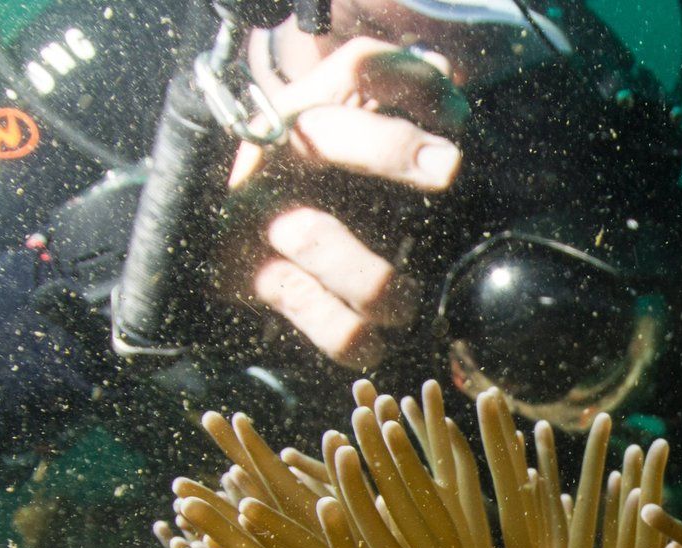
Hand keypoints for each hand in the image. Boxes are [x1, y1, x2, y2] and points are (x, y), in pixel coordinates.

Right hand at [215, 37, 460, 367]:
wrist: (223, 235)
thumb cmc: (319, 184)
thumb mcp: (355, 136)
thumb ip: (401, 108)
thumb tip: (444, 70)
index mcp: (313, 106)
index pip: (361, 69)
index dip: (414, 83)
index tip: (458, 116)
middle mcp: (279, 152)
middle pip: (331, 133)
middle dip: (392, 148)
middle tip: (449, 169)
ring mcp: (261, 214)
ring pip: (318, 239)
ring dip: (376, 281)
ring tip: (408, 305)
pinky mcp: (250, 273)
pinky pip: (304, 306)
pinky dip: (348, 334)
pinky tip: (377, 345)